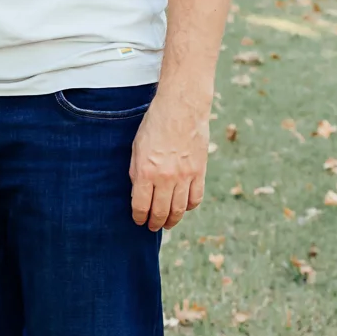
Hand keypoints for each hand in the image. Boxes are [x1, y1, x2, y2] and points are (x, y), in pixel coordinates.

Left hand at [129, 95, 209, 230]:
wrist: (181, 108)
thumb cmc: (154, 125)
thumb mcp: (136, 148)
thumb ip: (137, 172)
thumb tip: (138, 192)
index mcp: (145, 172)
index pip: (141, 206)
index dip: (139, 217)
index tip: (139, 221)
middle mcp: (165, 178)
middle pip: (160, 212)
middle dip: (155, 223)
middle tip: (152, 227)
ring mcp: (185, 176)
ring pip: (179, 209)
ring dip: (172, 220)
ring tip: (168, 223)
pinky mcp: (200, 172)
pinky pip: (196, 198)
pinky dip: (189, 206)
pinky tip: (184, 207)